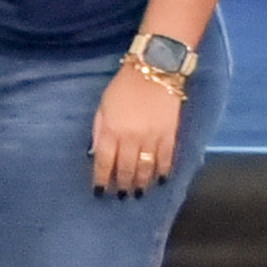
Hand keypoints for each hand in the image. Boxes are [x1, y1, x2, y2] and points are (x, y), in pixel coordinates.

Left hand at [91, 64, 183, 195]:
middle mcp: (131, 137)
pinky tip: (161, 180)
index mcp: (111, 130)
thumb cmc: (123, 87)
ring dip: (141, 182)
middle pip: (125, 167)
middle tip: (121, 195)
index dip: (101, 178)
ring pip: (146, 167)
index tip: (100, 191)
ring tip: (138, 193)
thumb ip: (100, 130)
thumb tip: (96, 153)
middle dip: (122, 184)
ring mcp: (152, 137)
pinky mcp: (170, 134)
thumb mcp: (102, 107)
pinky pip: (167, 158)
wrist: (154, 71)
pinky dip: (164, 171)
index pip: (104, 161)